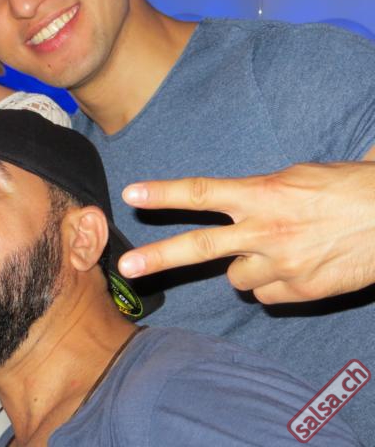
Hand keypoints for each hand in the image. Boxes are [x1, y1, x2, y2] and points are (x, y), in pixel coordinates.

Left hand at [118, 161, 374, 303]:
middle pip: (200, 247)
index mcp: (262, 194)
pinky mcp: (301, 292)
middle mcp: (265, 231)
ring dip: (245, 268)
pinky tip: (294, 269)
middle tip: (127, 267)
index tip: (131, 195)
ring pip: (236, 279)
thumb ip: (256, 193)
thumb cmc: (346, 189)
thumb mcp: (295, 178)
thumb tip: (231, 203)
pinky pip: (266, 296)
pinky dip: (271, 286)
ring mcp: (283, 265)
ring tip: (274, 251)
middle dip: (159, 258)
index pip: (201, 192)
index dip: (163, 194)